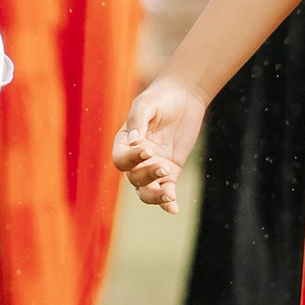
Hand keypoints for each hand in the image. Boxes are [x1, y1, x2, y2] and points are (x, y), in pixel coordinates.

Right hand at [114, 75, 205, 214]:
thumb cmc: (161, 97)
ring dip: (155, 195)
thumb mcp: (147, 104)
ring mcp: (153, 166)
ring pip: (147, 190)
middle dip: (147, 176)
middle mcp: (136, 158)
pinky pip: (167, 190)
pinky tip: (174, 209)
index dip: (131, 160)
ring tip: (169, 194)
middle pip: (134, 178)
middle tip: (163, 166)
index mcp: (124, 142)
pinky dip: (168, 202)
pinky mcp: (171, 170)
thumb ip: (137, 121)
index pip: (120, 160)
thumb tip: (133, 142)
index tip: (147, 150)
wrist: (184, 96)